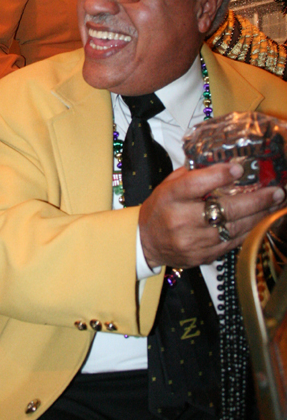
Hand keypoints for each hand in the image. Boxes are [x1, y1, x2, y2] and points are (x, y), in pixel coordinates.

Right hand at [139, 162, 285, 268]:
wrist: (146, 242)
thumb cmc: (161, 208)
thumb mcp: (169, 185)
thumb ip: (194, 175)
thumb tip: (226, 164)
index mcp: (170, 197)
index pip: (195, 184)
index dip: (219, 176)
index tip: (240, 169)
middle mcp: (181, 220)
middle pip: (224, 210)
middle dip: (255, 200)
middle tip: (275, 191)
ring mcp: (192, 241)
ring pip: (233, 228)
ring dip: (258, 216)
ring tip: (274, 205)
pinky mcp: (201, 256)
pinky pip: (231, 243)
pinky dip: (248, 231)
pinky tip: (260, 221)